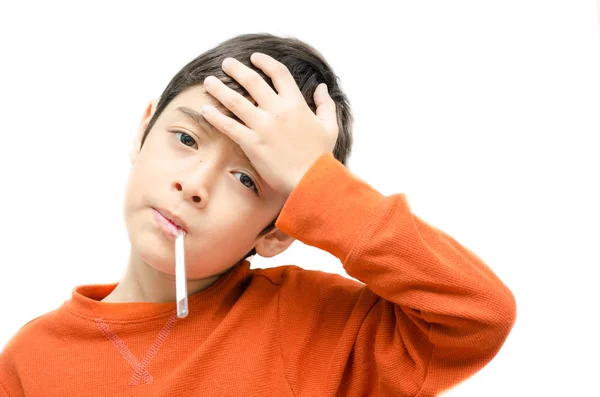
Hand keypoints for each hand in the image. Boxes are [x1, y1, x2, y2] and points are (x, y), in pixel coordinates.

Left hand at [200, 52, 338, 197]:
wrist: (312, 180)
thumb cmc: (321, 156)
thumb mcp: (330, 127)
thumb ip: (325, 105)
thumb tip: (321, 88)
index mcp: (296, 104)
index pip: (278, 73)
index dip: (265, 62)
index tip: (254, 57)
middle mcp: (277, 111)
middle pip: (252, 81)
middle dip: (236, 69)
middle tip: (225, 63)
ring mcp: (263, 126)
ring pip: (235, 101)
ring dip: (219, 89)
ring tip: (208, 81)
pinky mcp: (252, 143)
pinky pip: (229, 126)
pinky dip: (215, 116)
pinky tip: (205, 109)